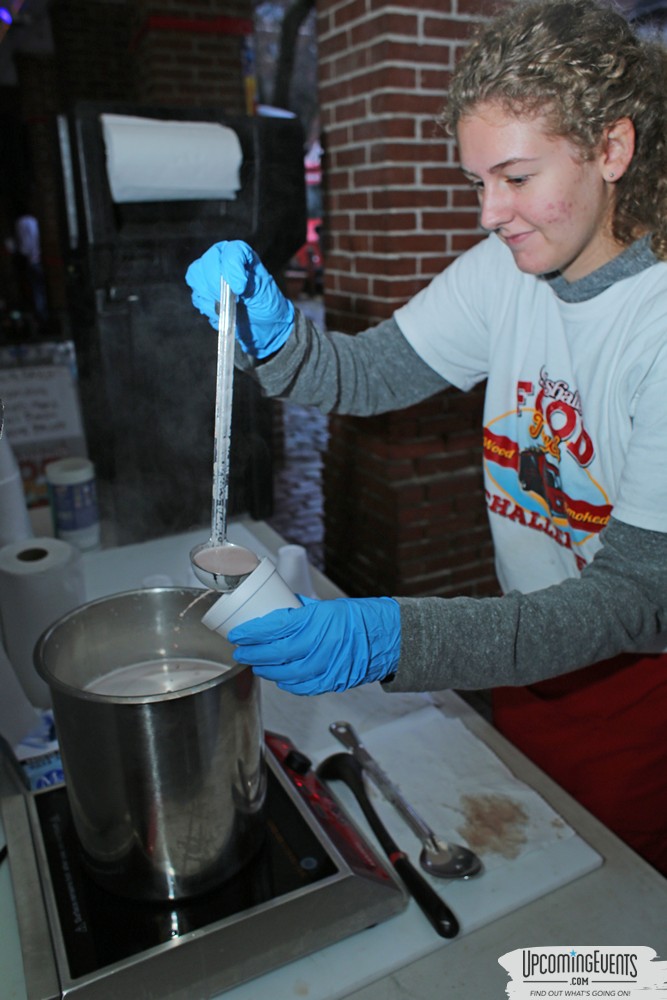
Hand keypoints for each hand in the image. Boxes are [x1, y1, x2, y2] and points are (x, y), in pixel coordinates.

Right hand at [185, 240, 294, 358]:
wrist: (263, 324)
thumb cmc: (266, 304)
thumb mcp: (264, 291)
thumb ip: (249, 283)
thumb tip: (233, 285)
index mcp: (241, 255)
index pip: (231, 251)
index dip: (232, 269)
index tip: (240, 289)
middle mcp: (223, 261)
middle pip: (208, 262)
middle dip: (217, 283)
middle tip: (232, 300)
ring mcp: (210, 276)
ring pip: (196, 276)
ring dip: (210, 295)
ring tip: (227, 306)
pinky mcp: (204, 293)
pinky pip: (197, 296)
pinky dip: (207, 306)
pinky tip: (221, 312)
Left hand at [228, 596, 400, 694]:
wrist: (387, 637)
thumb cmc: (359, 619)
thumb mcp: (326, 607)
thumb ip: (300, 612)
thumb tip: (277, 611)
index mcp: (315, 621)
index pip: (273, 628)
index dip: (251, 633)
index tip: (238, 633)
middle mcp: (319, 644)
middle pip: (274, 654)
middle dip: (252, 654)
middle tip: (241, 651)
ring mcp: (325, 666)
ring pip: (285, 674)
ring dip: (266, 670)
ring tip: (256, 664)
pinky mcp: (331, 681)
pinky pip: (302, 687)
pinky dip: (287, 683)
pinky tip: (279, 678)